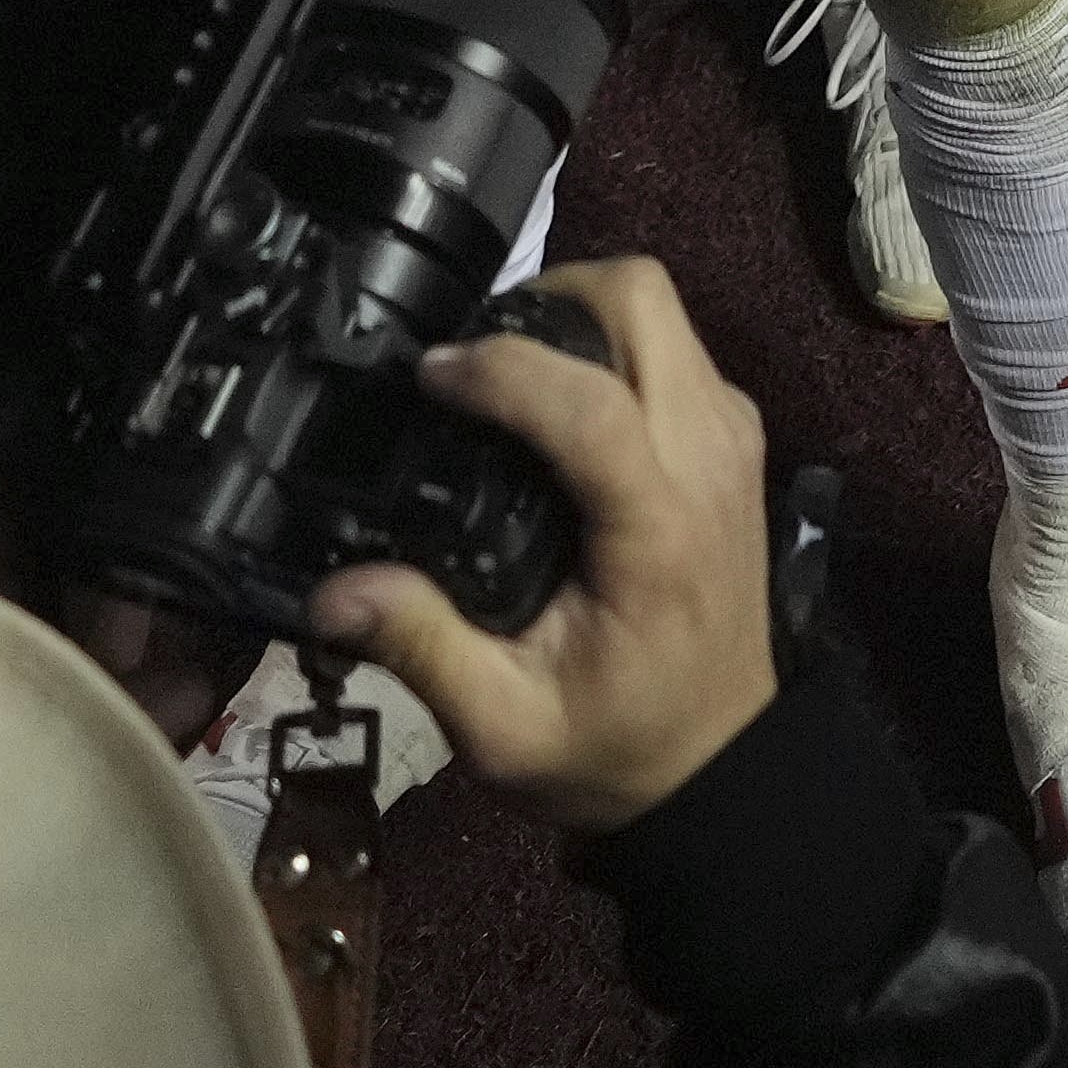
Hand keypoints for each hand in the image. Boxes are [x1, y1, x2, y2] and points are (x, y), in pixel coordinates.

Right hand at [310, 262, 774, 837]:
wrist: (721, 769)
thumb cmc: (616, 749)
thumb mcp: (506, 727)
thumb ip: (423, 649)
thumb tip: (332, 591)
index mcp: (661, 528)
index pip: (592, 403)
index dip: (503, 370)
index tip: (431, 374)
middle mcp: (709, 460)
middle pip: (645, 301)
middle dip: (550, 298)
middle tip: (474, 355)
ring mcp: (733, 439)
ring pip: (664, 311)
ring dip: (581, 316)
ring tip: (503, 375)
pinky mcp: (735, 441)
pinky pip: (677, 347)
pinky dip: (614, 346)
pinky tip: (555, 403)